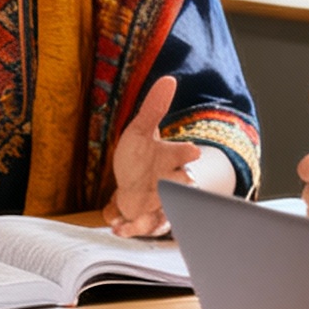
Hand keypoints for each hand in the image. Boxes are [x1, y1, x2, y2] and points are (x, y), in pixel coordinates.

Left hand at [104, 76, 216, 236]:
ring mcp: (161, 204)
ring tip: (141, 217)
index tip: (191, 150)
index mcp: (172, 158)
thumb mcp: (141, 130)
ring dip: (155, 215)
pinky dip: (132, 229)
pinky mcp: (148, 220)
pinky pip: (145, 227)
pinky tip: (117, 228)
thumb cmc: (140, 156)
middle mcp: (171, 182)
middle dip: (180, 187)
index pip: (184, 153)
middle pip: (182, 186)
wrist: (132, 183)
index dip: (187, 152)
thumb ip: (154, 108)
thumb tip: (169, 79)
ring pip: (165, 210)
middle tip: (178, 186)